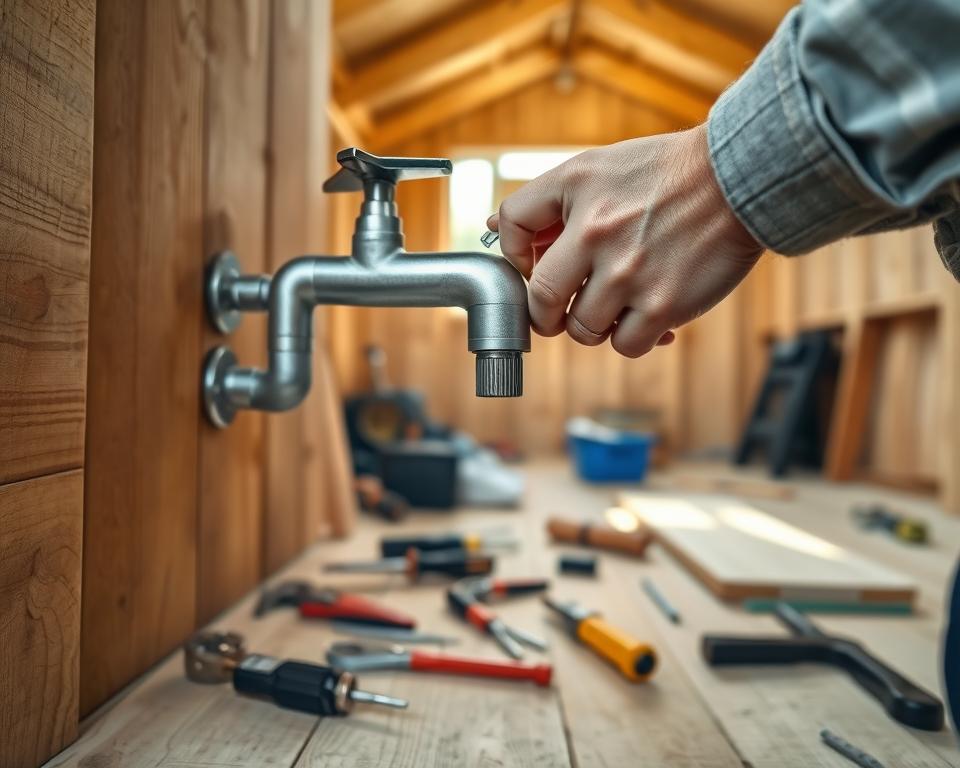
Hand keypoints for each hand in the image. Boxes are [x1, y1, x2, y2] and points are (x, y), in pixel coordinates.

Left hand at [487, 124, 762, 356]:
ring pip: (581, 330)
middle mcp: (596, 232)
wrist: (740, 178)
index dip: (514, 255)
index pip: (511, 226)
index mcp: (577, 189)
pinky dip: (631, 337)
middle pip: (539, 299)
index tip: (532, 266)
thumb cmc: (667, 173)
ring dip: (593, 324)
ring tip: (615, 305)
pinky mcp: (662, 305)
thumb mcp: (598, 167)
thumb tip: (494, 228)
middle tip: (559, 312)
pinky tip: (646, 315)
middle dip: (545, 313)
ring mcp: (628, 273)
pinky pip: (624, 345)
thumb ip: (547, 199)